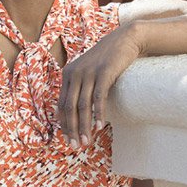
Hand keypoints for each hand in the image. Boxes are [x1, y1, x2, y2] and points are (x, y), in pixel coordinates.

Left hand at [57, 22, 141, 146]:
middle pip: (69, 108)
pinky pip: (98, 97)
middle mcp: (74, 73)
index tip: (68, 140)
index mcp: (68, 74)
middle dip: (72, 130)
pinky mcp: (104, 72)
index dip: (64, 124)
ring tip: (87, 142)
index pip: (61, 105)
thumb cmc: (107, 60)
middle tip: (76, 146)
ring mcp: (89, 72)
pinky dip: (98, 113)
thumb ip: (78, 88)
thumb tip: (70, 112)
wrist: (125, 39)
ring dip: (84, 126)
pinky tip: (100, 127)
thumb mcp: (88, 72)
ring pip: (83, 105)